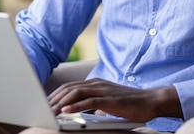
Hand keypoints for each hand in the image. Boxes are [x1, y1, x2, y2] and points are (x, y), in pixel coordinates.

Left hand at [47, 78, 182, 122]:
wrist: (150, 101)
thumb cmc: (130, 103)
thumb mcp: (108, 101)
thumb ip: (94, 102)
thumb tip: (81, 110)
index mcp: (95, 83)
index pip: (70, 87)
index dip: (56, 95)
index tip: (45, 104)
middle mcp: (96, 83)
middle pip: (69, 88)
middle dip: (54, 99)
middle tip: (42, 109)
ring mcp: (103, 90)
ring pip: (76, 93)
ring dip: (61, 102)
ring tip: (50, 111)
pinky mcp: (109, 99)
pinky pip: (89, 101)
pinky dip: (76, 105)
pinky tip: (66, 110)